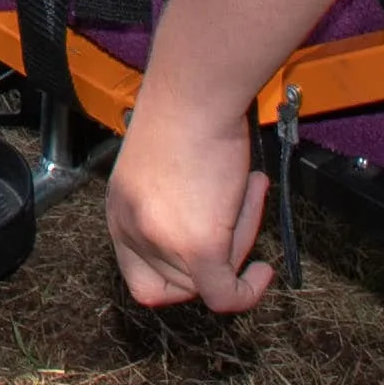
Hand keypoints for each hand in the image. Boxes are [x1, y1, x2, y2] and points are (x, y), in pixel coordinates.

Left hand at [106, 89, 275, 313]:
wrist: (197, 90)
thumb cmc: (186, 112)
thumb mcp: (162, 170)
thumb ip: (169, 208)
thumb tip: (201, 232)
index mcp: (120, 212)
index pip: (142, 279)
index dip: (178, 278)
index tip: (209, 255)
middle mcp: (132, 230)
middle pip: (181, 282)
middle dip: (219, 251)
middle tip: (240, 204)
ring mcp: (161, 241)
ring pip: (210, 280)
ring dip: (240, 241)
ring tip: (249, 189)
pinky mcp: (195, 245)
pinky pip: (225, 294)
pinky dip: (248, 291)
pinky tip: (263, 272)